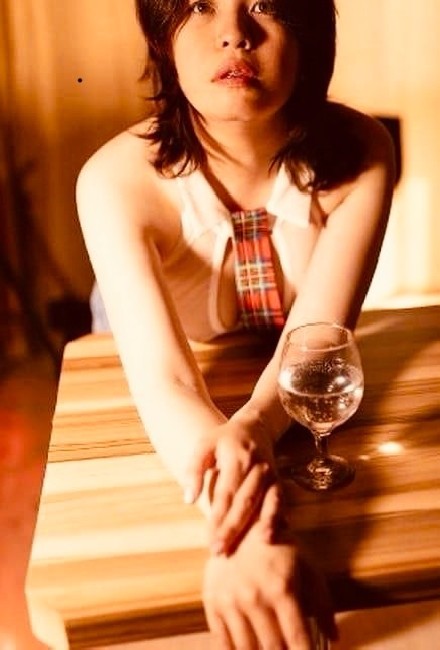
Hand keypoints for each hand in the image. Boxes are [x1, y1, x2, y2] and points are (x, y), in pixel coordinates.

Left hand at [184, 418, 280, 553]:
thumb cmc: (224, 438)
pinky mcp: (278, 481)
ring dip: (256, 528)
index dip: (218, 517)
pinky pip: (279, 502)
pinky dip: (276, 519)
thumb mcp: (204, 445)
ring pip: (266, 504)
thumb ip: (194, 470)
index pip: (227, 493)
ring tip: (251, 549)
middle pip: (245, 502)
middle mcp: (257, 468)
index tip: (209, 538)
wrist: (254, 426)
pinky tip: (270, 537)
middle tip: (220, 551)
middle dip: (233, 528)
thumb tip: (189, 499)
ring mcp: (270, 475)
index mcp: (237, 458)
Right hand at [203, 506, 337, 649]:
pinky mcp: (212, 602)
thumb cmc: (280, 547)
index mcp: (282, 589)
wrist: (241, 523)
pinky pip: (222, 643)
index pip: (298, 640)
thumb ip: (323, 604)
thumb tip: (335, 639)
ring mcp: (230, 601)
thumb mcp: (307, 567)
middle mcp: (254, 598)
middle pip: (273, 649)